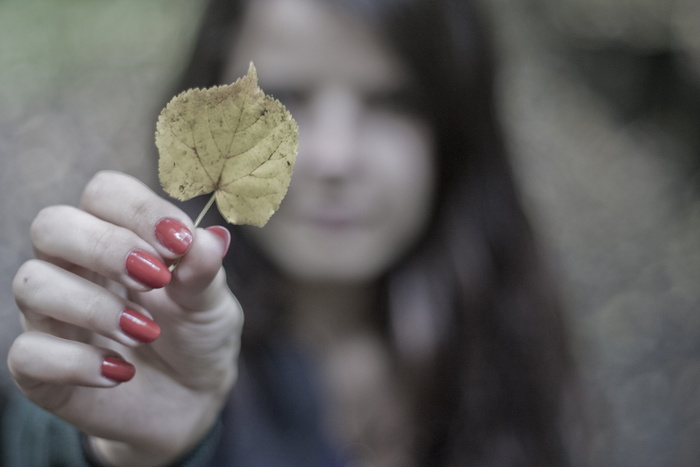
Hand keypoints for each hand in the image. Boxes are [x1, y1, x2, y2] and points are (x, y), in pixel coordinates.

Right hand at [8, 171, 241, 465]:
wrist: (192, 400)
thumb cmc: (197, 336)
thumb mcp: (212, 303)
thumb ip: (206, 272)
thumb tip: (209, 238)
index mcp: (119, 237)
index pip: (104, 193)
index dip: (138, 209)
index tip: (179, 242)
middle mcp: (76, 268)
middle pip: (52, 225)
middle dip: (104, 248)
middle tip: (154, 279)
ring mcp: (53, 317)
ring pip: (32, 284)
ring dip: (94, 306)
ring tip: (146, 332)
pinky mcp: (41, 370)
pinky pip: (27, 353)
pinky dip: (76, 362)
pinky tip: (120, 372)